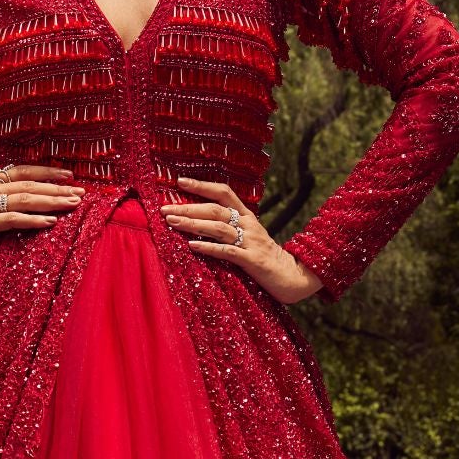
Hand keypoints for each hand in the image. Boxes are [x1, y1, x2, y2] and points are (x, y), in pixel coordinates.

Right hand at [0, 164, 82, 273]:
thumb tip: (26, 204)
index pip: (22, 171)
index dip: (46, 172)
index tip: (69, 175)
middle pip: (28, 184)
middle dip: (56, 187)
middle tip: (80, 192)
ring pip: (24, 198)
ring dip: (51, 201)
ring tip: (72, 204)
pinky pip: (12, 219)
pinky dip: (33, 219)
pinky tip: (50, 221)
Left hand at [158, 176, 324, 304]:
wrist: (293, 276)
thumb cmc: (265, 257)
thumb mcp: (248, 237)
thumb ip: (229, 228)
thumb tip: (199, 222)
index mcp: (247, 216)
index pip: (223, 193)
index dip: (202, 185)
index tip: (179, 182)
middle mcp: (249, 224)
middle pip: (215, 209)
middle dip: (188, 208)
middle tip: (165, 210)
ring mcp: (251, 242)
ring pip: (218, 227)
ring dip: (193, 224)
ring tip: (173, 222)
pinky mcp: (252, 260)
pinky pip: (227, 251)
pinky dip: (208, 247)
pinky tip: (191, 246)